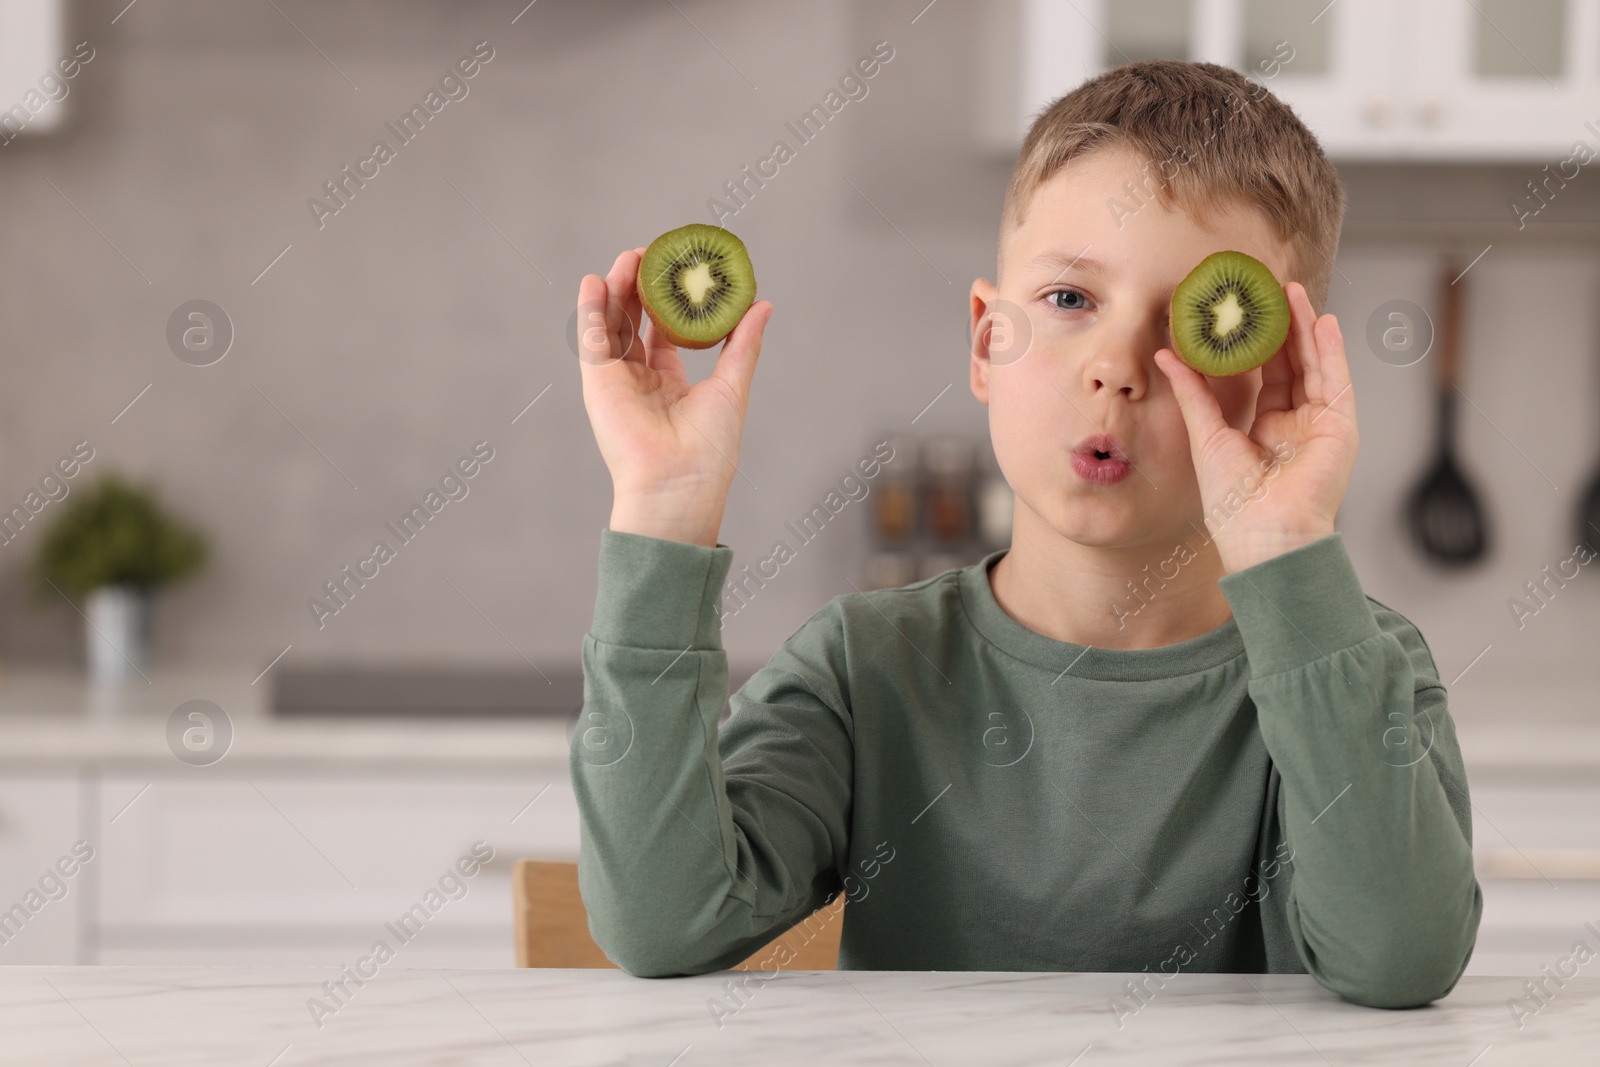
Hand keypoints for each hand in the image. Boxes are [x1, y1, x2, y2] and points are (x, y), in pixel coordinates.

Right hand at [576, 248, 772, 546]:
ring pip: (613, 326)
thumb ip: (744, 343)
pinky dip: (591, 309)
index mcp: (671, 384)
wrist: (680, 480)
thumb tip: (762, 304)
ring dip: (616, 290)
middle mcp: (640, 381)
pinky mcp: (598, 382)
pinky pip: (592, 338)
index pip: (664, 334)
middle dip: (640, 288)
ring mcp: (616, 381)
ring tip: (628, 257)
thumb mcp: (733, 385)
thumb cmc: (710, 447)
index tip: (676, 273)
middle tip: (650, 255)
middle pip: (635, 323)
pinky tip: (595, 280)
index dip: (667, 303)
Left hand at [1153, 281, 1357, 572]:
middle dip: (1281, 327)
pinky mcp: (1340, 428)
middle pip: (1291, 365)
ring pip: (1314, 366)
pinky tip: (1323, 321)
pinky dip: (1332, 350)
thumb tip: (1166, 353)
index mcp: (1266, 430)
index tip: (1240, 312)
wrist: (1263, 535)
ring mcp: (1320, 425)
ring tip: (1291, 293)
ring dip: (1305, 328)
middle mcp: (1296, 425)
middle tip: (1267, 291)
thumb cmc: (1232, 503)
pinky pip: (1337, 380)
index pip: (1264, 376)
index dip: (1253, 344)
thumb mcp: (1206, 435)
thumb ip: (1192, 392)